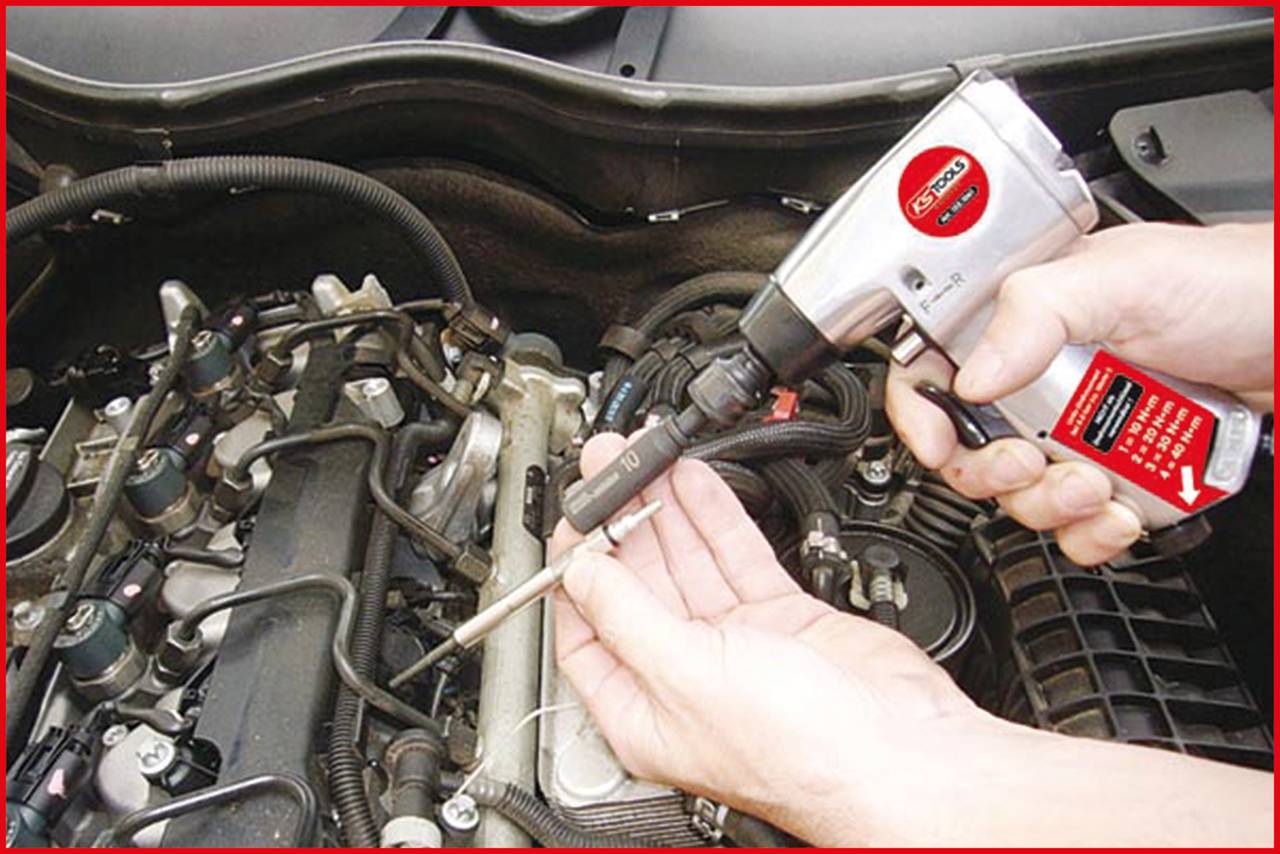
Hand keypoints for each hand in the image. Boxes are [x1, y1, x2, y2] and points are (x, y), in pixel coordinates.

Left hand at [551, 433, 1274, 846]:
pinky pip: (736, 556)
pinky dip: (714, 516)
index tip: (575, 517)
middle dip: (620, 521)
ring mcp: (736, 645)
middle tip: (607, 467)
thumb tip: (581, 571)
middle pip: (639, 584)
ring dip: (664, 508)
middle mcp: (685, 677)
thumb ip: (629, 616)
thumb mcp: (687, 674)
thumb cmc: (804, 753)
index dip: (577, 569)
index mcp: (644, 710)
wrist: (905, 754)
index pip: (588, 628)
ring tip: (641, 458)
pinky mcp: (781, 619)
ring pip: (688, 561)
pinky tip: (694, 481)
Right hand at [888, 222, 1273, 564]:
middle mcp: (1043, 379)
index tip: (940, 445)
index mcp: (1022, 323)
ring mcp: (1082, 429)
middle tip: (1033, 459)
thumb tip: (971, 376)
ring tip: (1096, 483)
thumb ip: (1034, 312)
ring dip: (1051, 506)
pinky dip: (1094, 533)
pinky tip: (1122, 510)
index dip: (921, 412)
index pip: (934, 370)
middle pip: (971, 449)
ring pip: (1024, 495)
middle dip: (996, 471)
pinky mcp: (1121, 470)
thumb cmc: (1231, 286)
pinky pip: (1079, 525)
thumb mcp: (1123, 278)